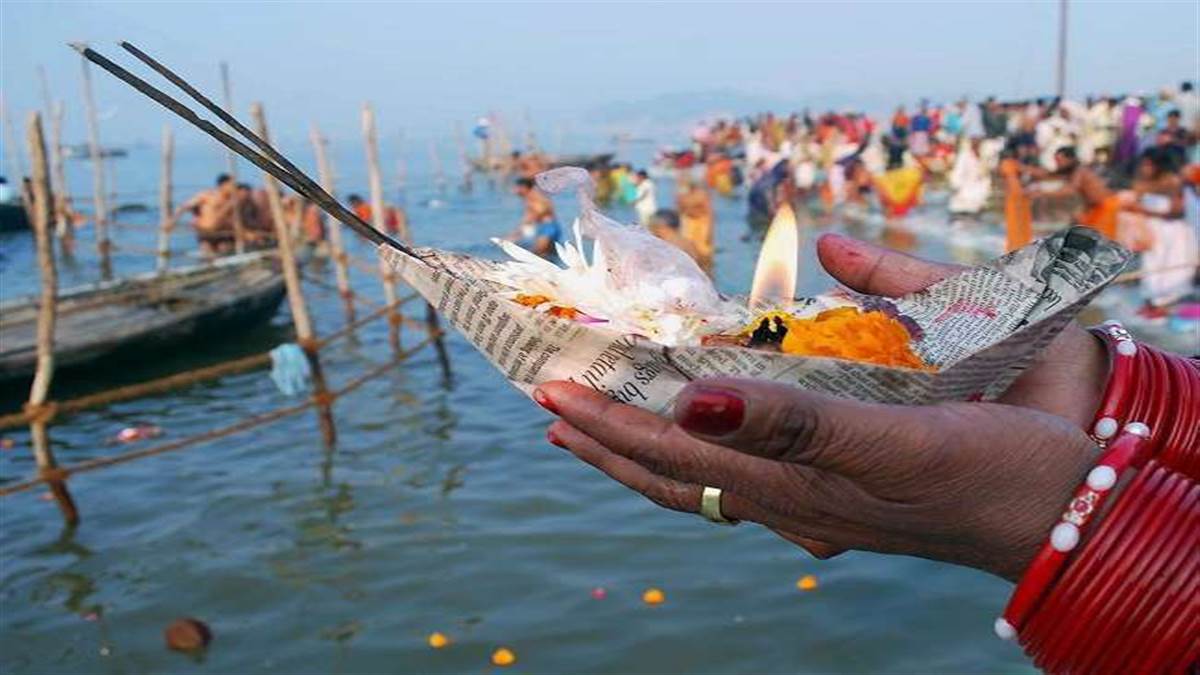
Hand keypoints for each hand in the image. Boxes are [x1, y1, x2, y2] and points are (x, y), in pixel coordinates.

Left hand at [539, 234, 1107, 568]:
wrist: (1062, 511)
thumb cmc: (988, 469)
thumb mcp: (892, 438)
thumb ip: (792, 421)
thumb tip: (689, 401)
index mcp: (792, 485)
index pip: (673, 454)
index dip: (608, 424)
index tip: (552, 391)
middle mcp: (791, 501)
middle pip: (674, 475)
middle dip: (607, 443)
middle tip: (552, 409)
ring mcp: (814, 504)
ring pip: (705, 481)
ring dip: (646, 452)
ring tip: (600, 430)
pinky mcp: (841, 495)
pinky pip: (747, 477)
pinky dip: (705, 455)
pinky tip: (704, 441)